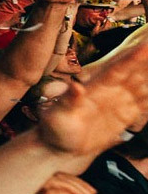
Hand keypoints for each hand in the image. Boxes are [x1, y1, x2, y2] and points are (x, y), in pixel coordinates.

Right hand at [24, 173, 97, 193]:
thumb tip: (83, 186)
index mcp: (43, 190)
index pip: (59, 176)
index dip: (78, 181)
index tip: (93, 191)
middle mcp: (36, 191)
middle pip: (57, 175)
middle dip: (79, 183)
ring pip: (55, 180)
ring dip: (77, 188)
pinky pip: (54, 192)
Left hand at [36, 41, 147, 155]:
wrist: (60, 147)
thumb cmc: (54, 129)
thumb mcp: (57, 115)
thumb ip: (68, 101)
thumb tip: (75, 86)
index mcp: (95, 87)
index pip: (118, 69)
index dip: (132, 58)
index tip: (145, 46)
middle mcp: (110, 91)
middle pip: (134, 73)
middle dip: (147, 61)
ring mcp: (119, 103)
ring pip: (142, 86)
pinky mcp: (125, 116)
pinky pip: (143, 105)